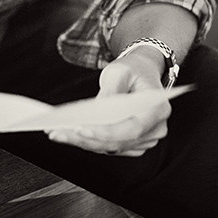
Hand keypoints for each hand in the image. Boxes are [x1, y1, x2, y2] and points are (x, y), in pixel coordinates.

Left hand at [47, 50, 170, 156]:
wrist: (142, 72)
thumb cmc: (133, 70)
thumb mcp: (119, 71)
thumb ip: (109, 91)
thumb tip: (95, 111)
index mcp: (158, 109)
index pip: (132, 128)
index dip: (106, 133)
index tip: (80, 129)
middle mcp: (156, 128)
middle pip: (118, 142)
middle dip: (86, 139)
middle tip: (59, 132)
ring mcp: (146, 139)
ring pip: (111, 148)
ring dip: (83, 143)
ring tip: (59, 133)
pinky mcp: (133, 144)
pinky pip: (109, 147)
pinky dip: (89, 142)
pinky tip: (70, 135)